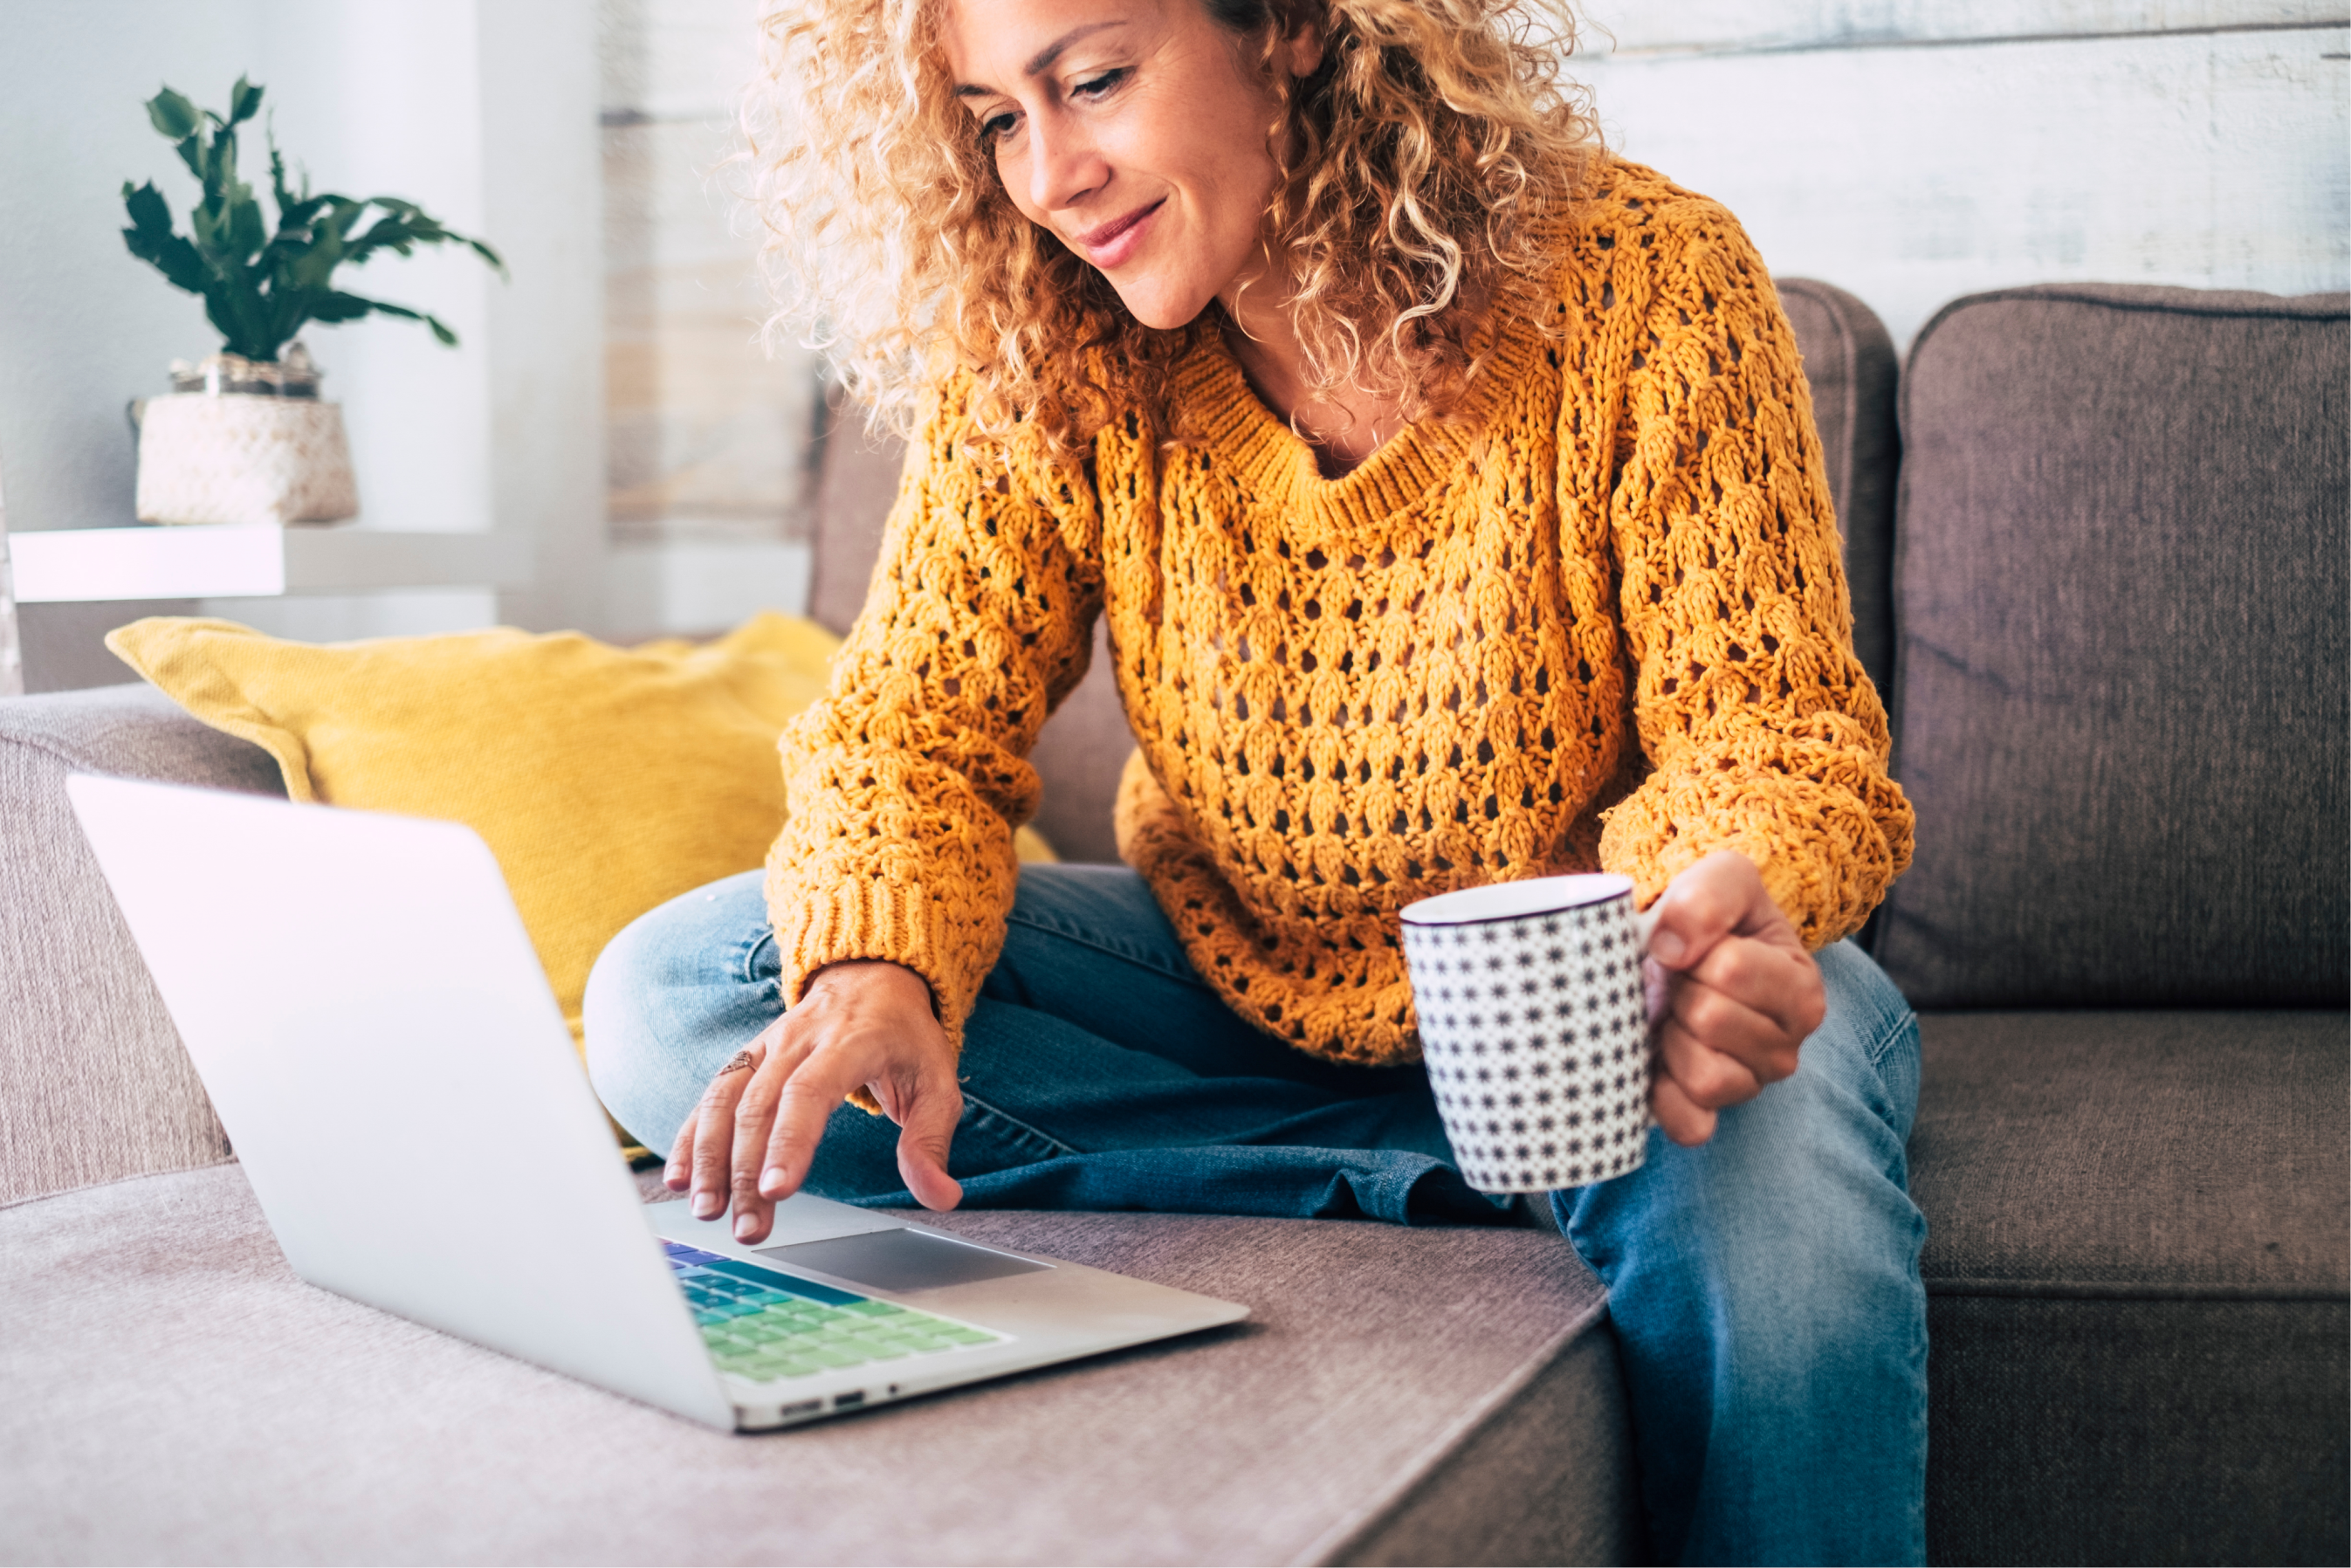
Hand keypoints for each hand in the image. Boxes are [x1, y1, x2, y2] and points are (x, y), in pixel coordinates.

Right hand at [665, 959, 963, 1242]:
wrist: (873, 976)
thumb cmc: (906, 1038)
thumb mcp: (937, 1083)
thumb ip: (931, 1142)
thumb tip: (941, 1197)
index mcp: (850, 1042)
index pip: (811, 1091)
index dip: (790, 1141)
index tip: (777, 1190)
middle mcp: (800, 1040)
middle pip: (761, 1106)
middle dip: (748, 1171)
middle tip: (748, 1228)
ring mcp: (767, 1046)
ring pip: (727, 1099)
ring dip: (710, 1158)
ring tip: (707, 1210)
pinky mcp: (747, 1056)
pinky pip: (712, 1095)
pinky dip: (691, 1136)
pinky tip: (680, 1178)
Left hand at [1642, 850, 1825, 1146]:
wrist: (1682, 951)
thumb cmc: (1711, 918)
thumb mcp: (1723, 877)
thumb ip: (1709, 895)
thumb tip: (1669, 948)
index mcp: (1802, 988)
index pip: (1732, 969)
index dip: (1694, 949)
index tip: (1696, 946)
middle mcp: (1788, 1047)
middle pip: (1711, 1020)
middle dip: (1679, 991)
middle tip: (1680, 981)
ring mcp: (1751, 1086)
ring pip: (1706, 1077)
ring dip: (1672, 1038)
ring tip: (1674, 1014)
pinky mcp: (1711, 1117)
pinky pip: (1689, 1125)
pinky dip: (1663, 1095)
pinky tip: (1658, 1060)